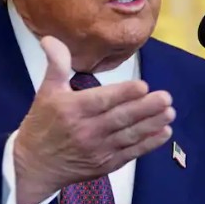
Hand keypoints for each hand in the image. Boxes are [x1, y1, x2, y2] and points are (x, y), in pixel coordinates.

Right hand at [14, 36, 174, 203]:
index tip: (142, 85)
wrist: (35, 166)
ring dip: (151, 124)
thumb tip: (50, 38)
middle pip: (120, 119)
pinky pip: (131, 153)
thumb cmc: (42, 124)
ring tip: (170, 112)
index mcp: (72, 110)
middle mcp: (86, 131)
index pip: (101, 101)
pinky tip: (164, 133)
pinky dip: (148, 144)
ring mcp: (98, 150)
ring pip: (129, 136)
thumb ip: (55, 64)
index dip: (122, 94)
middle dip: (145, 108)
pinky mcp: (106, 164)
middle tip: (165, 97)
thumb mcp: (46, 91)